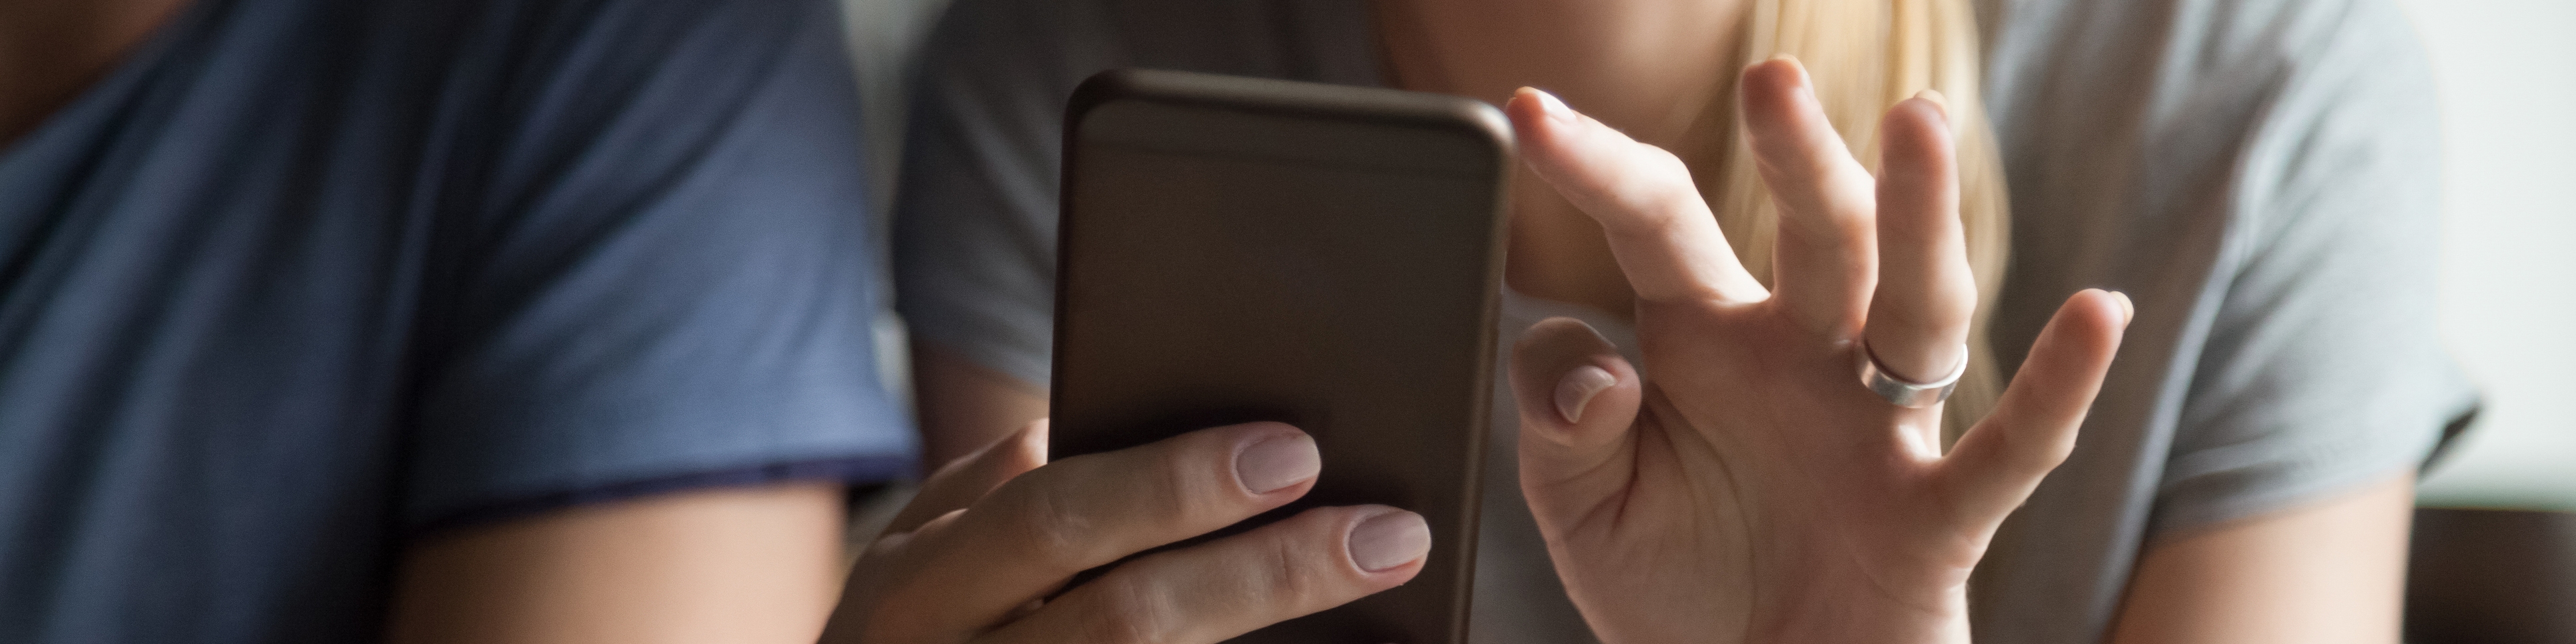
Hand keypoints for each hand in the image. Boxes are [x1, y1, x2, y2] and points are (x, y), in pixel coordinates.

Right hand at [820, 421, 1431, 643]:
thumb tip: (1071, 429)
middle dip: (1269, 573)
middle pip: (1130, 618)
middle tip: (1391, 532)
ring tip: (1381, 590)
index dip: (1176, 485)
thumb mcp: (907, 570)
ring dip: (1278, 636)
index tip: (1297, 452)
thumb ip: (980, 498)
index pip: (1058, 517)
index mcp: (915, 588)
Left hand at [1500, 58, 2131, 643]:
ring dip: (1923, 217)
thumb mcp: (1577, 503)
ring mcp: (1878, 433)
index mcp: (1702, 339)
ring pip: (1913, 305)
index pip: (1656, 222)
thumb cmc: (1665, 589)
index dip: (1597, 166)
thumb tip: (1596, 365)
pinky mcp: (1936, 520)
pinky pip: (2009, 449)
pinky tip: (2098, 313)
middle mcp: (1801, 362)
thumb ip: (1560, 421)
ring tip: (1919, 125)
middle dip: (1797, 156)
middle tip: (1771, 80)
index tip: (1530, 112)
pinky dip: (2059, 386)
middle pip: (1815, 235)